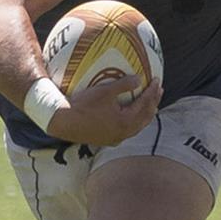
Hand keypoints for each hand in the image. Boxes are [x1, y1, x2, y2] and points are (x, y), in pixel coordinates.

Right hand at [44, 76, 161, 146]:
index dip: (152, 91)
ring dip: (145, 113)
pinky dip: (134, 121)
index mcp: (126, 121)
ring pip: (137, 126)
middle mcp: (124, 133)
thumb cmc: (83, 105)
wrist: (62, 122)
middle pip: (146, 117)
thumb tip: (139, 79)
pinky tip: (131, 116)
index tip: (157, 80)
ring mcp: (115, 138)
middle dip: (153, 103)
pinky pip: (127, 131)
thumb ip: (124, 85)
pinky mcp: (107, 140)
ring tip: (150, 103)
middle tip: (158, 90)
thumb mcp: (105, 91)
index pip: (145, 104)